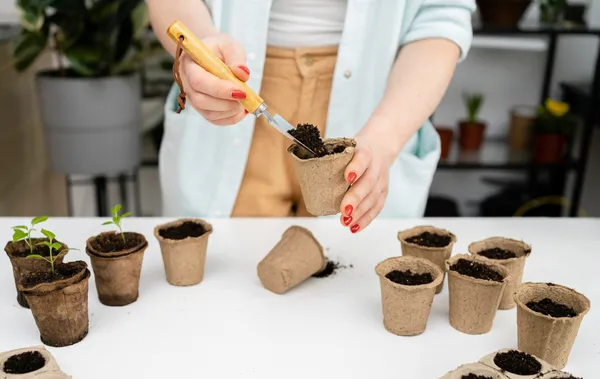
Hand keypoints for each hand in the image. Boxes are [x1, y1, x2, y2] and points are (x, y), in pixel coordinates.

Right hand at [179, 33, 249, 125]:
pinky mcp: (202, 108)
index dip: (220, 89)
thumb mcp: (228, 44)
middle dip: (226, 103)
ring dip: (230, 111)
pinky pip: (214, 119)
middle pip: (200, 100)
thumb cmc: (218, 48)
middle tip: (245, 97)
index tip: (241, 91)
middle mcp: (187, 83)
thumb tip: (243, 74)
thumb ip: (236, 56)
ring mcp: (193, 98)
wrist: (210, 54)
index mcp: (189, 64)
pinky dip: (230, 118)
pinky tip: (242, 110)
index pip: (199, 81)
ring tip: (245, 102)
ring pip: (208, 113)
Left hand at [339, 116, 399, 232]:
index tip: (348, 176)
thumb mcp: (345, 146)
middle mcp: (375, 166)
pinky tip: (354, 227)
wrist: (379, 148)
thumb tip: (304, 163)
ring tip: (345, 221)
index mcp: (365, 151)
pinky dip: (366, 219)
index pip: (363, 158)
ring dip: (359, 212)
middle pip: (368, 182)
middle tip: (343, 209)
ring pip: (373, 198)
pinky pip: (376, 208)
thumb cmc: (355, 150)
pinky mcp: (383, 192)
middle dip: (356, 197)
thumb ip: (329, 155)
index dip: (356, 167)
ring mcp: (381, 180)